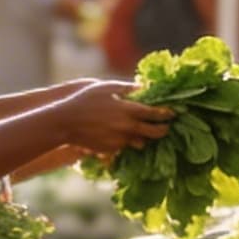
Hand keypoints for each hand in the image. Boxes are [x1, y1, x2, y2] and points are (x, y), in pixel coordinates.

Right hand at [56, 80, 172, 158]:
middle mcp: (127, 128)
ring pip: (141, 142)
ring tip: (143, 130)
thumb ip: (127, 88)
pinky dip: (128, 141)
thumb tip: (144, 87)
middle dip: (163, 130)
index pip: (155, 114)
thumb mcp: (106, 87)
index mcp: (128, 110)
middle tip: (166, 126)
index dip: (167, 113)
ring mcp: (119, 141)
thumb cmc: (85, 100)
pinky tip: (124, 135)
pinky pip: (125, 147)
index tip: (173, 113)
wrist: (65, 122)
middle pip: (154, 133)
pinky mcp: (111, 150)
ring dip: (144, 137)